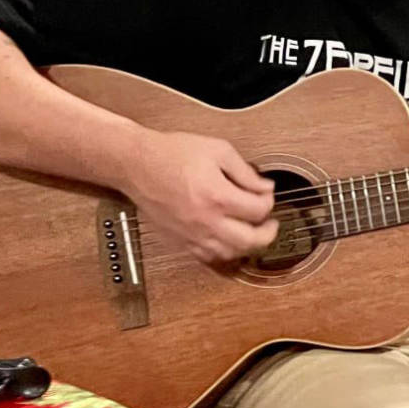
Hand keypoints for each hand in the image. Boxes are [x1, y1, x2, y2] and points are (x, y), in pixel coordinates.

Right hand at [123, 130, 277, 266]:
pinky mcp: (179, 241)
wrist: (136, 164)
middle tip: (271, 224)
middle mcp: (205, 221)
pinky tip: (228, 240)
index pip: (258, 210)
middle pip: (249, 241)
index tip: (266, 193)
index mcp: (217, 196)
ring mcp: (191, 234)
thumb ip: (245, 171)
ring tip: (252, 232)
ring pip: (229, 254)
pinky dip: (223, 252)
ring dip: (247, 246)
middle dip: (268, 233)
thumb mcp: (217, 150)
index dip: (269, 201)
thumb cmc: (172, 153)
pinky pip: (207, 257)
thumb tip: (265, 187)